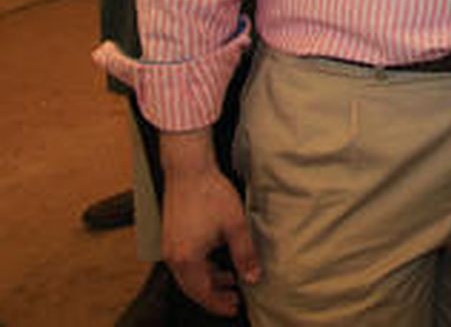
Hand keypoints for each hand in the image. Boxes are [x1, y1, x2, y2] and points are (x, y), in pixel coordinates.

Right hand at [162, 164, 260, 314]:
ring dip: (208, 280)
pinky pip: (184, 262)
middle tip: (234, 299)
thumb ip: (244, 254)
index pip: (202, 292)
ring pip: (188, 274)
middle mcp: (172, 256)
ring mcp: (169, 246)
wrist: (189, 170)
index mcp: (186, 259)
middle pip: (192, 287)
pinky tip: (216, 260)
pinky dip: (200, 267)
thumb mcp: (235, 226)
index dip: (218, 303)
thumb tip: (252, 277)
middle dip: (213, 295)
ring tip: (230, 279)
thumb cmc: (211, 194)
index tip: (233, 308)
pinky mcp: (170, 236)